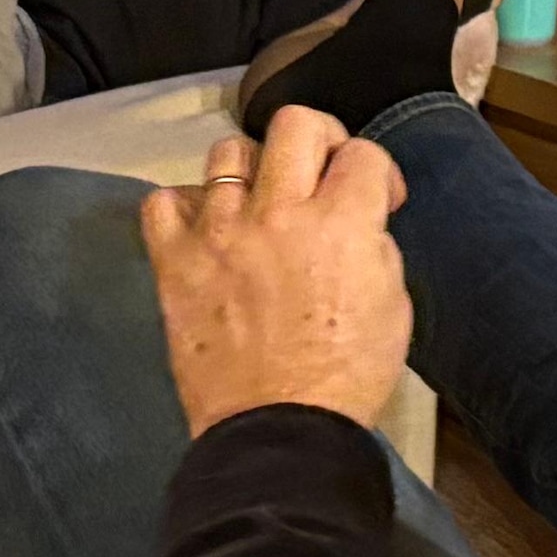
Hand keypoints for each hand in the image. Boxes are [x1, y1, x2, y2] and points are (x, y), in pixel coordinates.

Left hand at [143, 103, 413, 434]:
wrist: (281, 432)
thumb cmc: (342, 379)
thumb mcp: (393, 304)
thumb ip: (372, 244)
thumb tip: (356, 219)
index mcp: (342, 225)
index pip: (364, 153)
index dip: (377, 171)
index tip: (375, 196)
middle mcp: (279, 214)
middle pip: (295, 124)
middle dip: (320, 138)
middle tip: (321, 172)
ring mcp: (221, 234)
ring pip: (228, 152)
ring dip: (252, 171)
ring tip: (259, 204)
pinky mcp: (177, 263)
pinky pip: (163, 202)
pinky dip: (184, 208)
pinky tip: (206, 229)